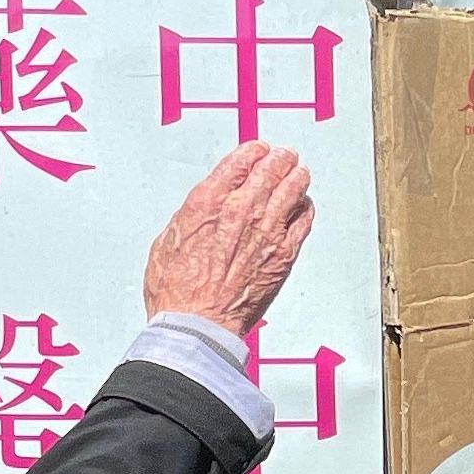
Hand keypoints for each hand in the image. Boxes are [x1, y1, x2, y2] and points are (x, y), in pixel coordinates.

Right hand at [141, 142, 313, 337]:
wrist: (198, 323)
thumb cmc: (178, 291)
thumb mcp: (168, 241)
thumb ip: (191, 218)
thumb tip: (200, 212)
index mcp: (208, 202)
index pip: (240, 160)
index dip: (252, 151)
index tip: (258, 150)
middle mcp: (241, 210)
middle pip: (270, 169)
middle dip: (278, 159)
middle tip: (283, 156)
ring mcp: (267, 231)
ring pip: (292, 189)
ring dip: (297, 177)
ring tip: (299, 172)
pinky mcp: (283, 254)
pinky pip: (304, 220)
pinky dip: (305, 208)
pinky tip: (304, 205)